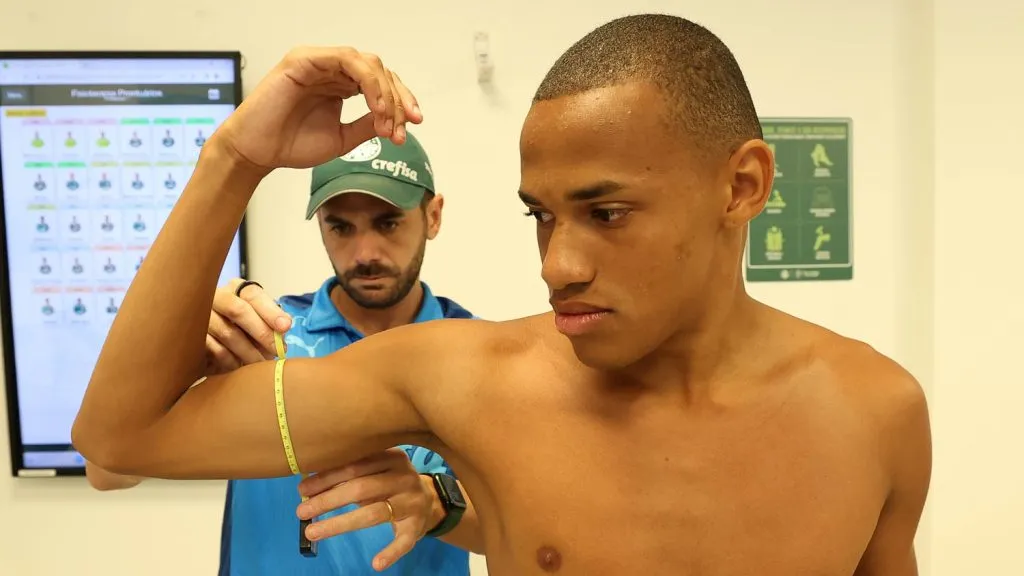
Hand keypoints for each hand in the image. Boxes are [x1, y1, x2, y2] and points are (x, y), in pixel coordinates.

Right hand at [205, 278, 292, 373]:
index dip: (270, 311)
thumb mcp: (261, 321)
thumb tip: (284, 327)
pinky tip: (242, 367)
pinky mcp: (194, 337)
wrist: (215, 343)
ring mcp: (201, 315)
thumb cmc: (245, 328)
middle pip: (238, 310)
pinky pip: (215, 349)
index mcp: (236, 288)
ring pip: (227, 333)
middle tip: (276, 351)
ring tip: (261, 363)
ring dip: (249, 351)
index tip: (285, 327)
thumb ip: (272, 322)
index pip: (253, 295)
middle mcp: (216, 297)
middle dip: (261, 332)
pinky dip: (232, 361)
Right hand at [213, 46, 421, 175]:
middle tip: (406, 126)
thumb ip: (368, 125)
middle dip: (399, 99)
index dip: (401, 101)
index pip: (381, 84)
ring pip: (368, 64)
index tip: (414, 124)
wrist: (258, 152)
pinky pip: (347, 60)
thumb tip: (396, 121)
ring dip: (385, 93)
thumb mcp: (343, 138)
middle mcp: (331, 70)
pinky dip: (368, 82)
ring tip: (388, 122)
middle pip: (380, 71)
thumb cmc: (291, 144)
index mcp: (340, 84)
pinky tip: (375, 106)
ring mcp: (319, 62)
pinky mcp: (305, 59)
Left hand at [296, 448, 442, 571]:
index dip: (327, 477)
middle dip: (328, 500)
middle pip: (361, 488)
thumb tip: (308, 483)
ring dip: (341, 524)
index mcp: (392, 458)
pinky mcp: (418, 526)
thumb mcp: (377, 470)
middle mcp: (404, 477)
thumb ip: (351, 473)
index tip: (302, 488)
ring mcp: (413, 502)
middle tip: (302, 511)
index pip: (355, 465)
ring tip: (313, 532)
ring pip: (374, 513)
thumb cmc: (392, 483)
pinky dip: (391, 553)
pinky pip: (403, 541)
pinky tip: (376, 563)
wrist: (430, 500)